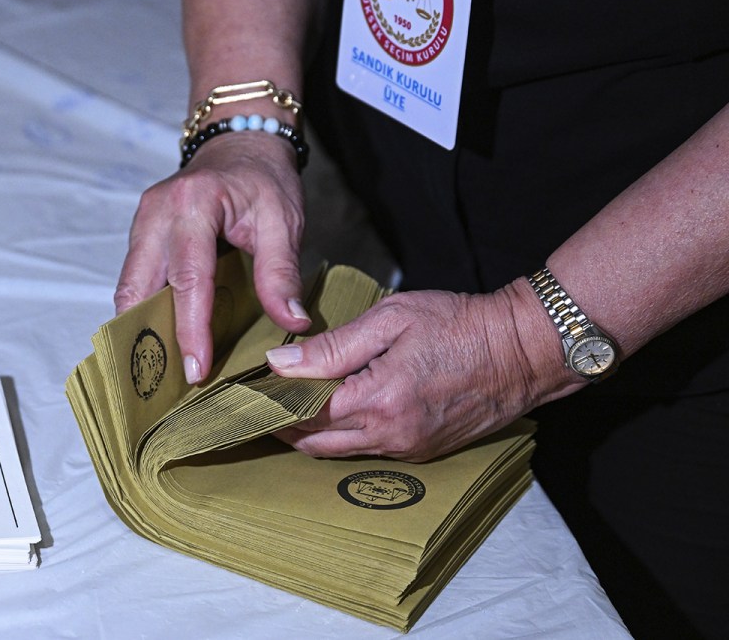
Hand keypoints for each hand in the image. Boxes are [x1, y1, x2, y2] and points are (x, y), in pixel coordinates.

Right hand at [115, 132, 311, 383]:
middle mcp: (157, 212)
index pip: (188, 278)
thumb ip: (281, 272)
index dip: (190, 328)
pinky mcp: (140, 234)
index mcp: (193, 204)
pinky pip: (134, 280)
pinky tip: (159, 341)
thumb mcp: (283, 220)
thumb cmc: (263, 180)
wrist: (239, 144)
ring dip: (141, 328)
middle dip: (149, 337)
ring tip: (159, 371)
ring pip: (129, 287)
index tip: (196, 370)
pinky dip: (143, 312)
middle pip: (139, 286)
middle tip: (165, 385)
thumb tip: (292, 323)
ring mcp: (142, 222)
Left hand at [265, 280, 581, 461]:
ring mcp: (408, 449)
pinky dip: (344, 437)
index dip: (271, 404)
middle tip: (260, 406)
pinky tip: (335, 414)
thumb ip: (332, 346)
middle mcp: (389, 435)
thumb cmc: (459, 324)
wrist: (523, 350)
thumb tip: (280, 363)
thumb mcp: (391, 319)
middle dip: (283, 427)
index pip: (302, 414)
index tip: (248, 392)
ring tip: (288, 408)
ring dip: (312, 435)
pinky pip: (368, 451)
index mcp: (376, 401)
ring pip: (339, 452)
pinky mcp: (423, 451)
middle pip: (314, 444)